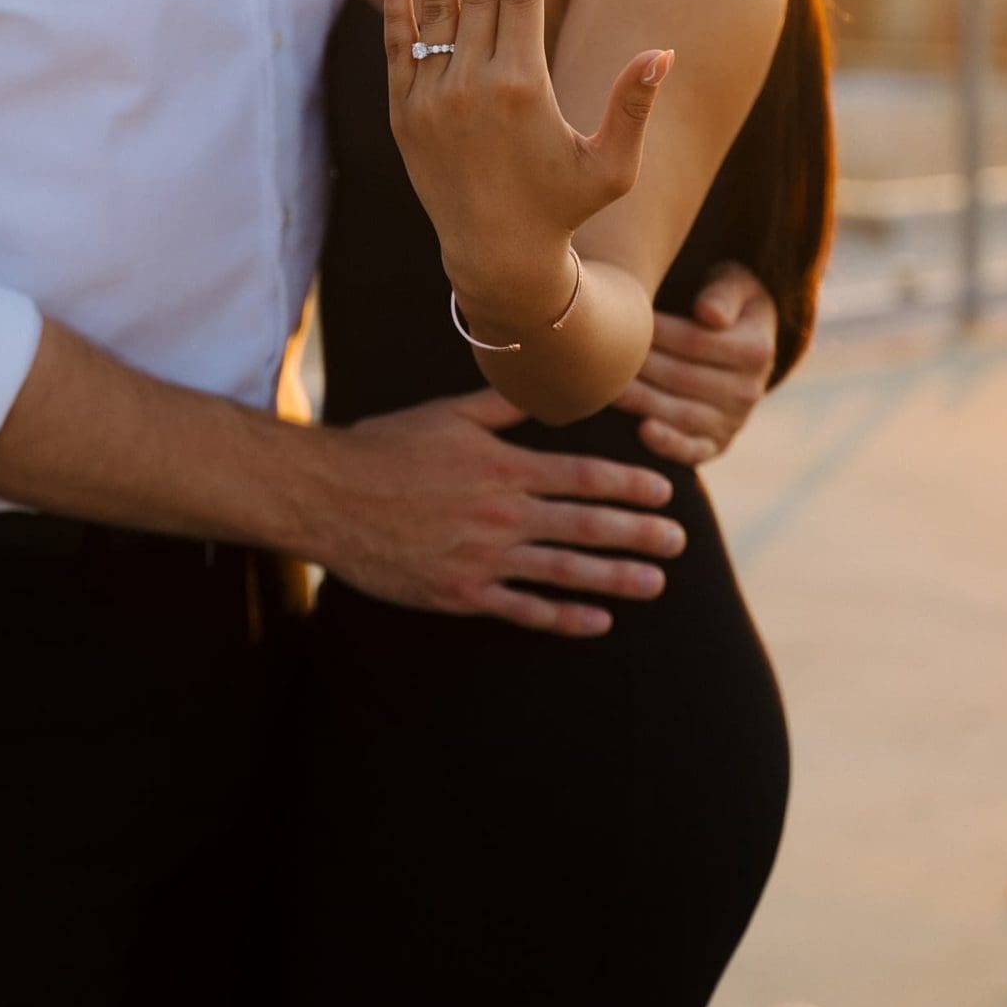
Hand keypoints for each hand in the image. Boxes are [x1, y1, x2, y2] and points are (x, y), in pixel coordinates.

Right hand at [319, 384, 684, 634]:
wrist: (327, 498)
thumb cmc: (385, 448)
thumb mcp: (447, 414)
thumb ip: (504, 406)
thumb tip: (549, 385)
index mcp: (503, 467)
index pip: (583, 476)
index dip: (629, 486)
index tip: (666, 493)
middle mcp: (501, 514)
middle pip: (586, 526)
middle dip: (638, 534)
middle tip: (679, 542)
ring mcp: (483, 557)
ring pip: (564, 571)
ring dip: (615, 577)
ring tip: (655, 583)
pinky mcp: (461, 592)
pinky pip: (523, 610)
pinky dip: (564, 618)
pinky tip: (598, 621)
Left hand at [383, 0, 671, 312]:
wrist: (496, 257)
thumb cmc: (564, 209)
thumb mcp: (612, 166)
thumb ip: (635, 107)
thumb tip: (664, 51)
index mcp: (523, 87)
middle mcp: (472, 86)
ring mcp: (432, 99)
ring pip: (434, 11)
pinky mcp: (405, 116)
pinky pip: (398, 49)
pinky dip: (398, 8)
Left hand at [614, 262, 777, 464]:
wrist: (743, 342)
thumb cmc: (724, 303)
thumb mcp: (734, 285)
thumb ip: (723, 294)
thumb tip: (709, 313)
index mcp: (756, 350)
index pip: (696, 341)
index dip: (656, 331)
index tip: (622, 318)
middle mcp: (750, 390)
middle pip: (681, 378)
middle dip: (639, 366)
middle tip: (598, 355)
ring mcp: (734, 422)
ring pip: (680, 412)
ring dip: (640, 401)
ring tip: (604, 386)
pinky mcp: (716, 444)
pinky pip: (693, 450)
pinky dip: (668, 444)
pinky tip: (642, 430)